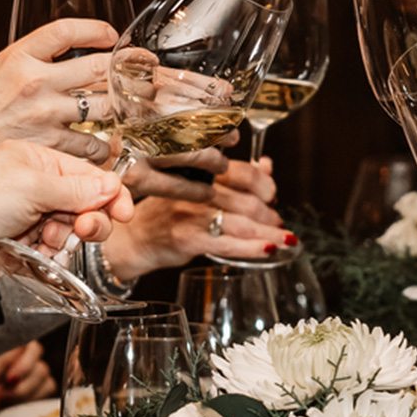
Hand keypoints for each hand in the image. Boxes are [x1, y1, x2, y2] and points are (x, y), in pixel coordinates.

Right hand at [0, 19, 119, 196]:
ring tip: (124, 113)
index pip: (65, 31)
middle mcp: (35, 83)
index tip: (109, 36)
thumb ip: (19, 69)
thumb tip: (47, 62)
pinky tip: (103, 148)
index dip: (94, 30)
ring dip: (118, 111)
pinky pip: (94, 146)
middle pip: (98, 67)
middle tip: (137, 76)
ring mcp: (46, 116)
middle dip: (123, 72)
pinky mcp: (52, 148)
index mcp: (17, 59)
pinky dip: (103, 148)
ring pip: (105, 107)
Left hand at [0, 140, 133, 290]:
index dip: (109, 194)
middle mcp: (33, 189)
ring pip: (69, 234)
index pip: (88, 176)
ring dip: (65, 241)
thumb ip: (78, 189)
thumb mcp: (33, 185)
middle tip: (86, 231)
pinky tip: (38, 257)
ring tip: (48, 243)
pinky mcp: (19, 249)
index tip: (124, 212)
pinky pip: (51, 257)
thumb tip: (112, 186)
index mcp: (37, 161)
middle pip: (84, 206)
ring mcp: (26, 219)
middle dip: (90, 220)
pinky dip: (49, 259)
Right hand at [102, 157, 289, 278]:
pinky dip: (253, 248)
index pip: (242, 172)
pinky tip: (268, 251)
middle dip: (268, 214)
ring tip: (283, 239)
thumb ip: (233, 177)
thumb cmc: (165, 213)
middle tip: (278, 223)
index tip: (272, 194)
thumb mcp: (196, 187)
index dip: (264, 184)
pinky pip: (228, 244)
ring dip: (268, 233)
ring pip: (241, 223)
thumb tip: (266, 165)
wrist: (132, 239)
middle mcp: (195, 190)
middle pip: (246, 200)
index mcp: (198, 172)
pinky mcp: (188, 239)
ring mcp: (191, 214)